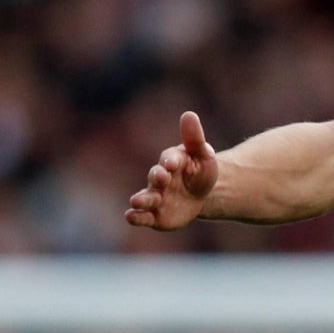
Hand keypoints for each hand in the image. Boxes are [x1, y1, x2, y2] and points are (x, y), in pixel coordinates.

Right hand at [126, 111, 218, 230]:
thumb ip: (195, 138)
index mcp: (172, 161)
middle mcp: (160, 178)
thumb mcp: (203, 155)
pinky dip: (137, 217)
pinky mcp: (155, 214)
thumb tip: (189, 114)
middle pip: (155, 177)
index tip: (172, 163)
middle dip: (158, 177)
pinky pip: (144, 216)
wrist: (200, 194)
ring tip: (135, 202)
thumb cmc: (200, 170)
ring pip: (146, 197)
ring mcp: (156, 196)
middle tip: (162, 178)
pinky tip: (130, 217)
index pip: (170, 159)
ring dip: (141, 199)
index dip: (171, 161)